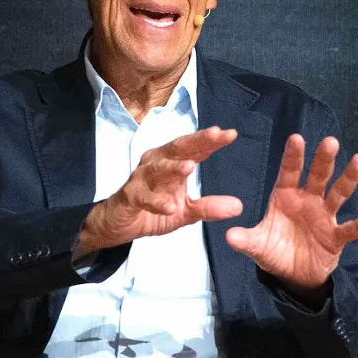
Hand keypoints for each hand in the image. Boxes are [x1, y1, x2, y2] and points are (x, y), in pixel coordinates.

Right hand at [75, 126, 242, 256]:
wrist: (119, 224)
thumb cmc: (153, 210)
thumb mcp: (186, 212)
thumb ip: (209, 207)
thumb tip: (239, 206)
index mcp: (172, 163)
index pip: (195, 149)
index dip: (212, 141)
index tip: (231, 134)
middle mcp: (157, 164)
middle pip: (178, 148)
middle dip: (197, 141)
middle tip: (216, 134)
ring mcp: (142, 179)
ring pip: (158, 169)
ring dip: (174, 168)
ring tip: (191, 167)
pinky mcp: (130, 197)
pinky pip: (144, 197)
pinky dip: (157, 202)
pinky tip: (170, 207)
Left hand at [226, 134, 357, 294]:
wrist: (292, 275)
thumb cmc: (275, 250)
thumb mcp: (258, 245)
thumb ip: (246, 239)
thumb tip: (229, 236)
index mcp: (286, 197)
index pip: (290, 172)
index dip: (293, 156)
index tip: (296, 138)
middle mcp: (307, 201)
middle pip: (318, 176)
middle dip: (323, 159)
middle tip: (330, 141)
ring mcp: (324, 217)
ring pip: (338, 194)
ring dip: (349, 178)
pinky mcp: (335, 237)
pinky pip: (349, 229)